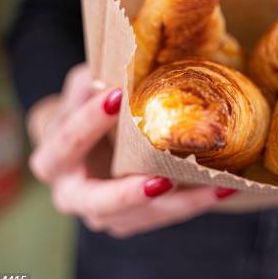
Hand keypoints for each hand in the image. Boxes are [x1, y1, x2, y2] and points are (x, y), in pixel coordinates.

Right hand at [28, 64, 234, 237]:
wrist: (80, 148)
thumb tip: (123, 58)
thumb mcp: (82, 90)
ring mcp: (101, 213)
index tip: (118, 96)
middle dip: (129, 193)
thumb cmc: (82, 111)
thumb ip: (94, 78)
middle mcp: (72, 194)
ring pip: (138, 218)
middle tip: (163, 181)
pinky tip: (224, 189)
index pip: (67, 141)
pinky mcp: (129, 221)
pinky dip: (192, 204)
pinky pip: (161, 217)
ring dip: (178, 204)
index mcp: (53, 158)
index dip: (89, 121)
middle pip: (96, 202)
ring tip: (216, 186)